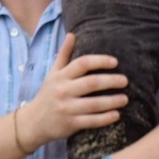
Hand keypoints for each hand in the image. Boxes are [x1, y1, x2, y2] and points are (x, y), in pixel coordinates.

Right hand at [16, 34, 127, 150]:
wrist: (33, 122)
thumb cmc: (48, 94)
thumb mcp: (53, 73)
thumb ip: (64, 54)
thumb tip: (72, 34)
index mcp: (61, 76)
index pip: (82, 64)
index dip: (100, 61)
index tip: (115, 62)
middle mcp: (63, 91)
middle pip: (91, 83)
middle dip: (111, 81)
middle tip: (125, 80)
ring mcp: (66, 108)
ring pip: (94, 104)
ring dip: (112, 101)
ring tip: (125, 99)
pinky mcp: (70, 124)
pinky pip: (91, 121)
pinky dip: (105, 119)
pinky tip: (116, 115)